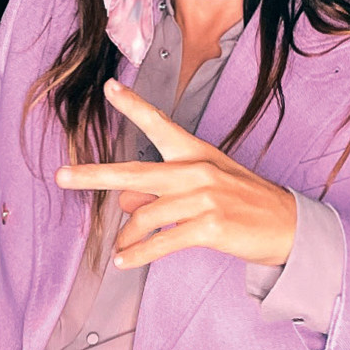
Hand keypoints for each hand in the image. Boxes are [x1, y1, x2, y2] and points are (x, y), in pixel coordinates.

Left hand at [56, 78, 296, 269]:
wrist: (287, 226)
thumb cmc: (243, 203)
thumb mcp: (205, 187)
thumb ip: (162, 191)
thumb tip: (124, 204)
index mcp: (195, 153)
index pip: (159, 125)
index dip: (133, 106)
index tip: (109, 88)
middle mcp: (196, 170)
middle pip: (133, 172)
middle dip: (93, 175)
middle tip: (61, 177)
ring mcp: (203, 198)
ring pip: (144, 217)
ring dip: (125, 238)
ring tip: (118, 250)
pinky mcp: (209, 228)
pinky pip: (160, 242)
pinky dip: (137, 255)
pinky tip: (123, 261)